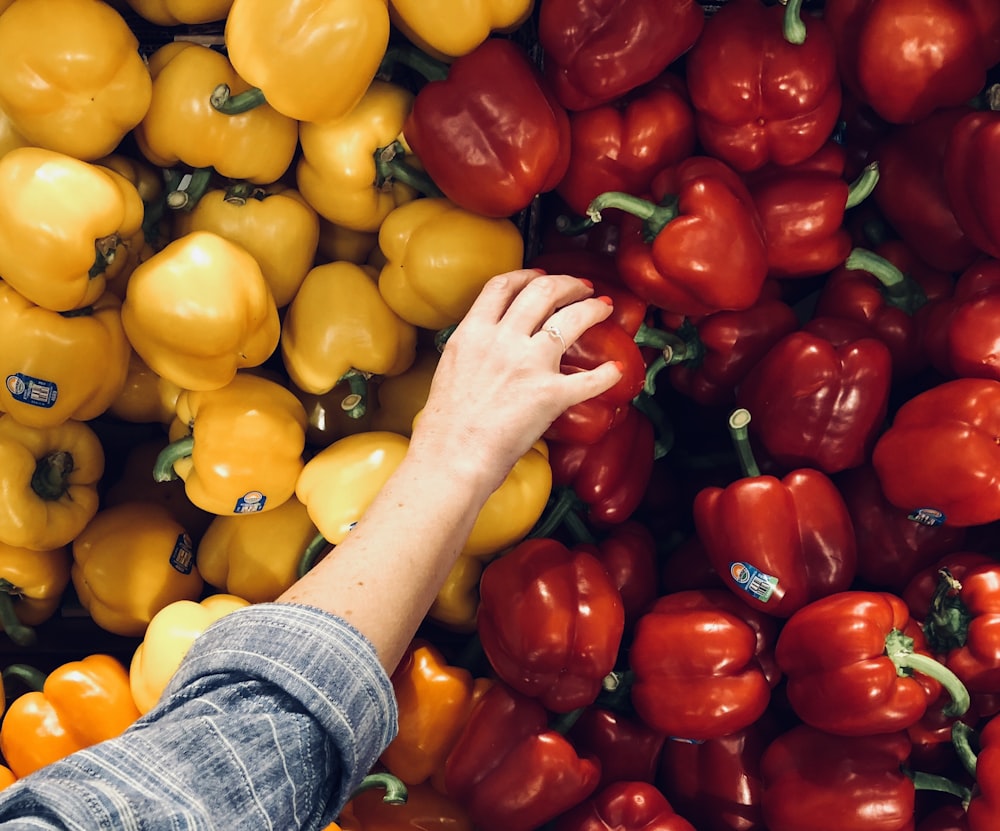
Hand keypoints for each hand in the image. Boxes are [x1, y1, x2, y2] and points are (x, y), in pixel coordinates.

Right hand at [409, 268, 622, 491]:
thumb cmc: (446, 425)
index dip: (527, 275)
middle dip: (569, 284)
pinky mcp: (550, 394)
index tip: (542, 275)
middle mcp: (502, 340)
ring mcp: (528, 364)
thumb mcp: (451, 369)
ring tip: (604, 308)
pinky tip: (616, 370)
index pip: (502, 286)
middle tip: (583, 287)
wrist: (452, 456)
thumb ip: (473, 349)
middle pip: (543, 291)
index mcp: (473, 333)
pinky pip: (589, 379)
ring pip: (571, 319)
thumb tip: (488, 346)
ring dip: (593, 308)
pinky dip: (607, 375)